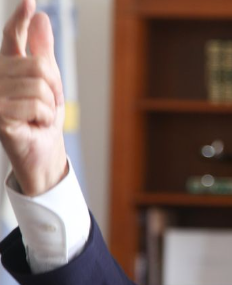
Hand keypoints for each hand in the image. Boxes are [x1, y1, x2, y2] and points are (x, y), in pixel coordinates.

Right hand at [0, 0, 66, 195]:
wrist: (42, 152)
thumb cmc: (42, 119)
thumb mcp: (49, 83)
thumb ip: (42, 51)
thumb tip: (40, 17)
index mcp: (7, 67)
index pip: (11, 38)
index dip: (19, 20)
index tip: (29, 2)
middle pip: (38, 66)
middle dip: (53, 88)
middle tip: (47, 106)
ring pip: (39, 85)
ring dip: (49, 106)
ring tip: (38, 116)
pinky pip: (37, 104)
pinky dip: (44, 117)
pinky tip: (34, 125)